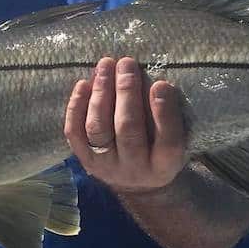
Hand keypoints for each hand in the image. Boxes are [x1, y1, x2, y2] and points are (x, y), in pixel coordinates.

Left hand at [64, 56, 187, 193]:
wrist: (136, 183)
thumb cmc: (159, 149)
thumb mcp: (174, 138)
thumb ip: (168, 115)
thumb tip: (152, 79)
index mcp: (164, 165)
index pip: (168, 140)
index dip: (164, 113)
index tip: (160, 84)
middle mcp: (134, 168)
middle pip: (128, 129)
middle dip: (126, 93)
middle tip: (127, 64)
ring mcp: (106, 166)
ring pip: (98, 128)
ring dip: (101, 93)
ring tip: (106, 66)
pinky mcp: (84, 160)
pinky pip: (75, 132)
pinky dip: (76, 107)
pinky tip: (83, 84)